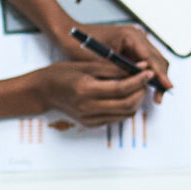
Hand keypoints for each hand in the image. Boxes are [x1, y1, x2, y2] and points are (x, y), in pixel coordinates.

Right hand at [22, 53, 154, 126]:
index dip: (139, 80)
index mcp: (86, 90)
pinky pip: (116, 118)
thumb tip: (138, 66)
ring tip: (136, 87)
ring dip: (136, 101)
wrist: (43, 91)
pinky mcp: (91, 124)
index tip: (147, 72)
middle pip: (127, 104)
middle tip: (144, 80)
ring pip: (125, 114)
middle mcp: (88, 107)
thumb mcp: (88, 65)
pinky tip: (124, 96)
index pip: (121, 88)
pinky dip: (125, 108)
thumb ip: (114, 68)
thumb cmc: (62, 74)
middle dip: (141, 92)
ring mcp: (90, 118)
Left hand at [72, 21, 172, 97]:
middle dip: (161, 79)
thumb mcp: (101, 63)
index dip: (159, 75)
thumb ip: (121, 72)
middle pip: (157, 59)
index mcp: (131, 36)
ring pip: (153, 62)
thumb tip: (138, 84)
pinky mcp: (131, 47)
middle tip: (160, 97)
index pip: (151, 58)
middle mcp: (137, 36)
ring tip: (156, 96)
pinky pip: (144, 62)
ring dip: (155, 78)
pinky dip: (146, 75)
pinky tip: (145, 88)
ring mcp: (135, 41)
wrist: (68, 35)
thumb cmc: (80, 46)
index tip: (165, 88)